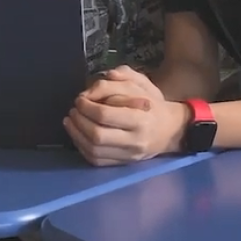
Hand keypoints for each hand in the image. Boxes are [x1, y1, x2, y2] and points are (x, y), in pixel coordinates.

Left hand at [64, 65, 186, 165]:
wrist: (170, 130)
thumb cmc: (153, 103)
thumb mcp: (141, 83)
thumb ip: (121, 77)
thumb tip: (98, 83)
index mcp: (140, 118)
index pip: (105, 115)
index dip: (87, 106)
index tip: (80, 99)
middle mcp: (135, 140)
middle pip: (97, 135)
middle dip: (79, 121)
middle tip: (73, 110)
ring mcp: (129, 155)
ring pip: (94, 150)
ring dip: (76, 135)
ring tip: (70, 120)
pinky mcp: (123, 164)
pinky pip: (97, 160)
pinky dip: (82, 147)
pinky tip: (77, 134)